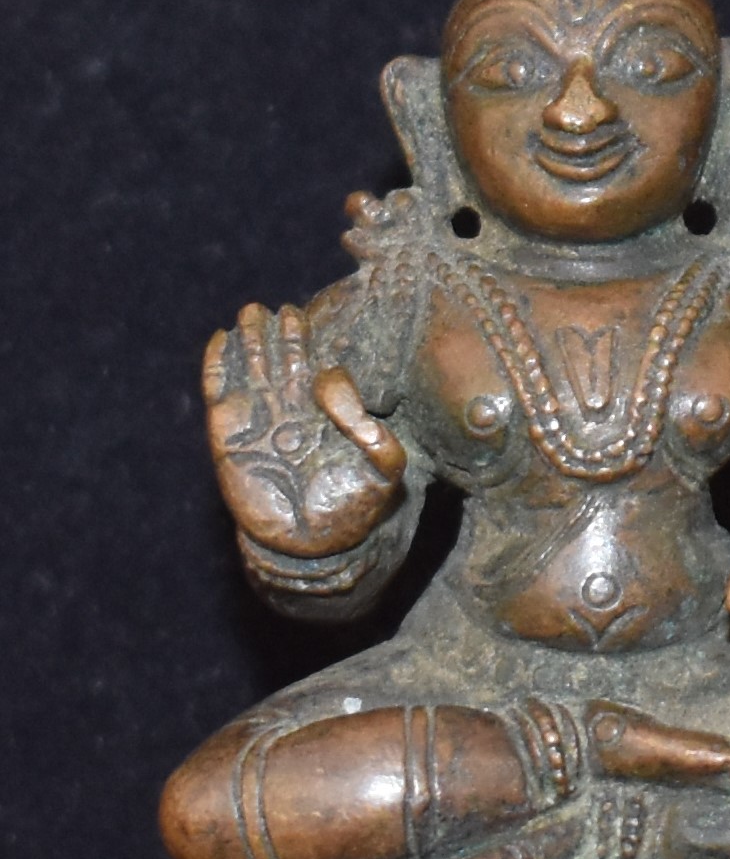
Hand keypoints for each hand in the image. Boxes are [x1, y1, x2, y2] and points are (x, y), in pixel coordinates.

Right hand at [203, 303, 405, 557]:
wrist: (310, 550)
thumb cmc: (350, 513)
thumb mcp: (383, 472)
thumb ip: (376, 432)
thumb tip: (334, 383)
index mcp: (328, 415)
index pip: (317, 368)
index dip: (314, 346)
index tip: (313, 326)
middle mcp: (292, 412)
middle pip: (284, 360)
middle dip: (283, 333)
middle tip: (282, 308)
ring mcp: (258, 420)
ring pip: (253, 367)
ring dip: (251, 339)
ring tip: (252, 312)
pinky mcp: (228, 434)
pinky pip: (220, 390)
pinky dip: (217, 364)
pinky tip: (221, 338)